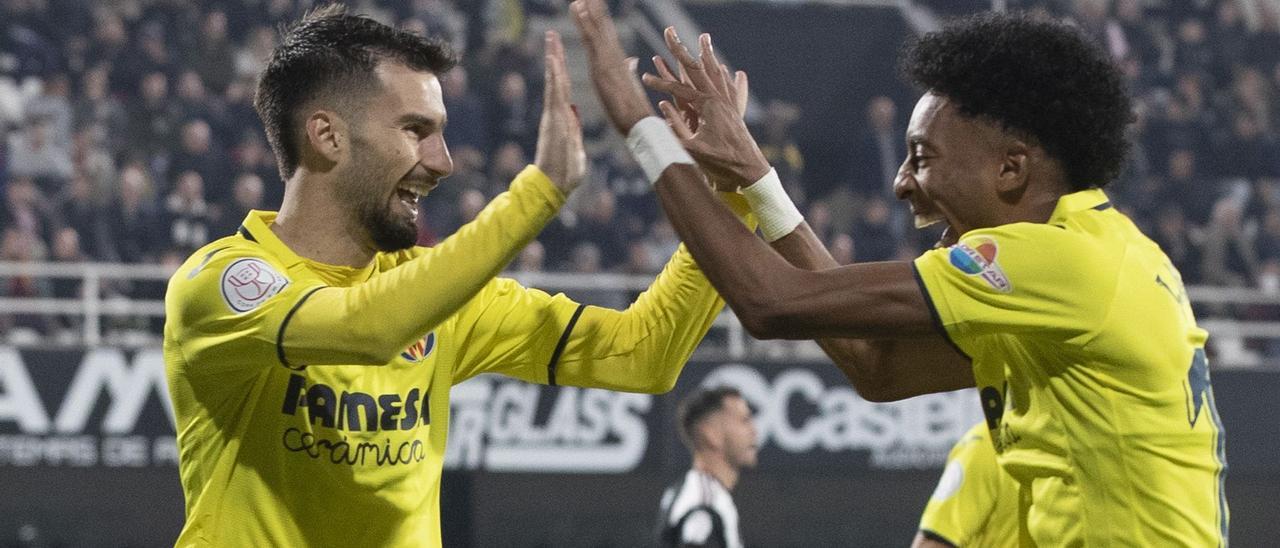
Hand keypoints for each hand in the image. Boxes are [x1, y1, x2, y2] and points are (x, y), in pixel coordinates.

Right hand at [534, 30, 586, 194]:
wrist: (555, 186)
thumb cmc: (566, 173)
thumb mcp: (577, 149)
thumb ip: (575, 131)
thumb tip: (574, 114)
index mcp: (564, 119)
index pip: (564, 90)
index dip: (563, 71)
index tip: (560, 54)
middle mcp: (557, 113)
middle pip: (558, 80)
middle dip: (555, 57)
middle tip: (552, 36)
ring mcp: (554, 115)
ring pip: (554, 81)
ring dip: (553, 59)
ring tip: (551, 38)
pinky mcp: (553, 119)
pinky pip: (554, 93)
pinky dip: (554, 76)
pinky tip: (553, 60)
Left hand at [569, 0, 653, 133]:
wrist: (639, 122)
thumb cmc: (634, 110)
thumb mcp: (629, 85)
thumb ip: (628, 69)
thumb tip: (631, 60)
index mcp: (617, 60)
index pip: (607, 34)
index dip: (600, 18)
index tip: (593, 3)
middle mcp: (613, 56)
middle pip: (602, 26)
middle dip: (595, 9)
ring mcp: (608, 59)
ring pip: (596, 29)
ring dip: (588, 11)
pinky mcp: (602, 66)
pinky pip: (591, 40)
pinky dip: (585, 23)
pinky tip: (578, 9)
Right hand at [641, 31, 769, 189]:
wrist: (748, 169)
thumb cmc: (719, 162)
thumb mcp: (692, 148)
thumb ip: (675, 127)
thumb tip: (662, 105)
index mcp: (707, 106)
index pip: (678, 89)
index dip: (660, 83)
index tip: (644, 78)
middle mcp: (719, 99)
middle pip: (697, 69)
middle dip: (681, 51)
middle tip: (669, 33)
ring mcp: (728, 102)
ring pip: (716, 71)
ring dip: (707, 54)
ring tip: (703, 38)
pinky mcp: (735, 109)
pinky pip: (728, 85)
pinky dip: (722, 73)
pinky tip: (722, 68)